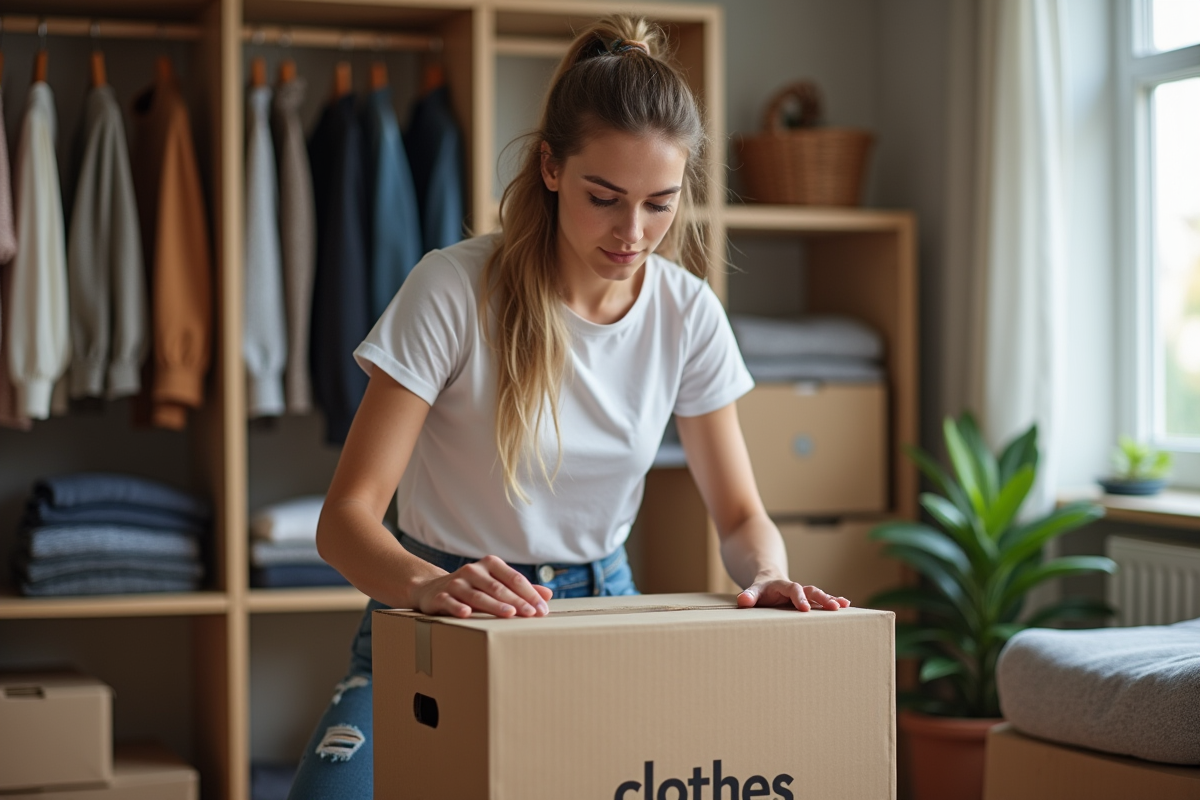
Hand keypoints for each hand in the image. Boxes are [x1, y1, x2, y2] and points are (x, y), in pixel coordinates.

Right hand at [411, 555, 552, 618]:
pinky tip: (467, 613)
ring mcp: (456, 583)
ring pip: (478, 596)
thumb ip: (520, 590)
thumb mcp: (496, 585)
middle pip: (499, 588)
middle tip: (531, 614)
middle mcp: (473, 571)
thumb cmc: (472, 589)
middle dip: (517, 601)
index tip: (542, 609)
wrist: (432, 589)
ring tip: (510, 614)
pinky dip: (457, 607)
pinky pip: (450, 601)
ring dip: (494, 605)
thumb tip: (548, 595)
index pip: (514, 579)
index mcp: (490, 564)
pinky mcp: (440, 596)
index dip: (530, 594)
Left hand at [737, 578, 849, 611]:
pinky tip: (845, 605)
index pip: (792, 589)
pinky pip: (821, 600)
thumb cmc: (760, 590)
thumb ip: (749, 595)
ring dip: (830, 599)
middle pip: (810, 590)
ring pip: (819, 594)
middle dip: (822, 598)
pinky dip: (832, 601)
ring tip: (844, 605)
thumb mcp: (753, 590)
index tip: (805, 608)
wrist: (768, 581)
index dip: (799, 598)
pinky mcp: (808, 599)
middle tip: (833, 607)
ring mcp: (803, 593)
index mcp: (782, 585)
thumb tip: (743, 601)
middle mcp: (796, 588)